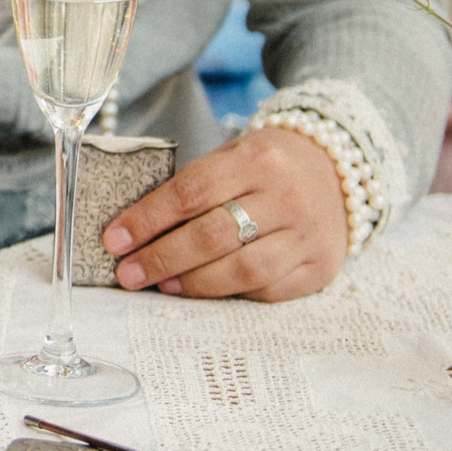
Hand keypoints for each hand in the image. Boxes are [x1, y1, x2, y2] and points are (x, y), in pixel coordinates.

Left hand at [100, 127, 348, 300]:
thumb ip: (194, 187)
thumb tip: (135, 231)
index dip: (147, 218)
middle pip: (213, 235)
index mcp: (257, 160)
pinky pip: (267, 291)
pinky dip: (230, 294)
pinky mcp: (320, 268)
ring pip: (242, 270)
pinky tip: (204, 290)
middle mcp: (287, 197)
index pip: (190, 192)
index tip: (114, 239)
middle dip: (161, 257)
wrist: (337, 169)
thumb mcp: (233, 156)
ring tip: (162, 284)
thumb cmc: (267, 165)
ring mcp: (307, 235)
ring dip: (193, 282)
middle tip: (128, 273)